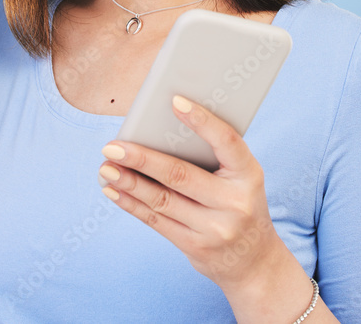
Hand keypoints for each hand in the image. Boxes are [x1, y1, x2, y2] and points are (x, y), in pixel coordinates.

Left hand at [98, 95, 284, 291]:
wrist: (254, 261)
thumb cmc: (240, 203)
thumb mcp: (241, 178)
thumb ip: (212, 157)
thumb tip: (160, 130)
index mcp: (249, 174)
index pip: (227, 141)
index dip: (202, 120)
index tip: (175, 100)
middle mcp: (234, 202)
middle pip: (180, 175)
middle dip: (142, 158)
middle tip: (113, 146)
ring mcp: (215, 228)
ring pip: (162, 200)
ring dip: (129, 182)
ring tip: (106, 167)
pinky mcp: (195, 247)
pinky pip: (156, 221)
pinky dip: (131, 204)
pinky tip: (114, 190)